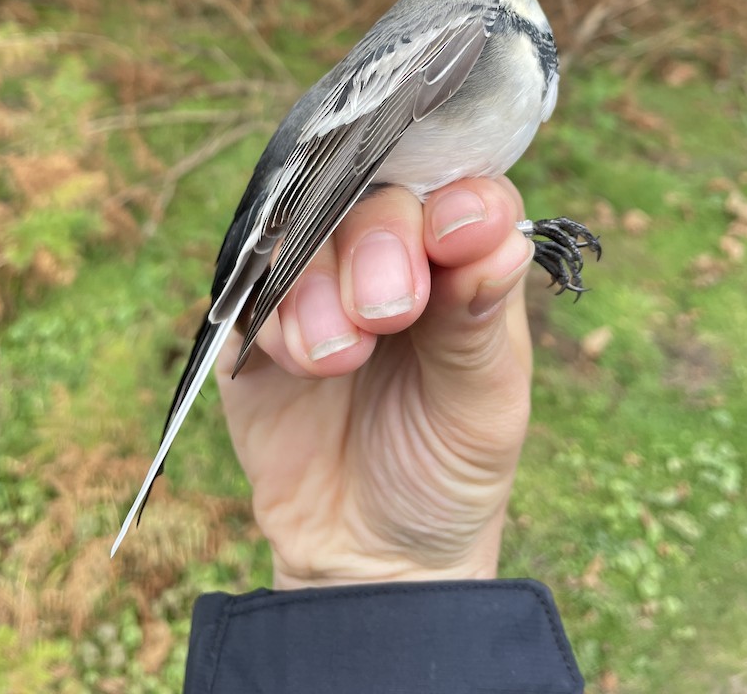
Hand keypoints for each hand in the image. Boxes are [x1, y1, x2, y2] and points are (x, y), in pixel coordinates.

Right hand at [216, 176, 533, 588]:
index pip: (462, 190)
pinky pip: (249, 282)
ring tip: (337, 358)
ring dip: (318, 285)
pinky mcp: (258, 319)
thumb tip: (497, 239)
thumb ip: (480, 318)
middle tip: (388, 314)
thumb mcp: (483, 404)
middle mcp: (390, 256)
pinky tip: (298, 363)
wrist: (365, 555)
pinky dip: (271, 314)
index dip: (458, 199)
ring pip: (304, 227)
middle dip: (379, 246)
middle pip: (375, 195)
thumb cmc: (446, 469)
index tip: (455, 236)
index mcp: (459, 263)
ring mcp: (319, 282)